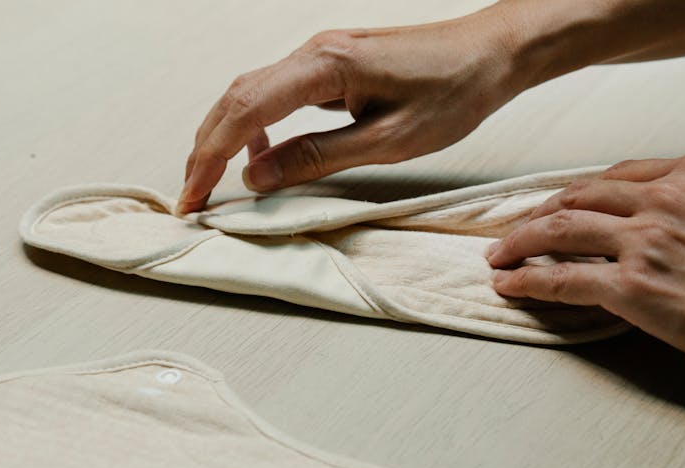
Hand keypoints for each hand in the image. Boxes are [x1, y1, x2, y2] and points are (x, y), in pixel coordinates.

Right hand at [178, 13, 519, 213]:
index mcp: (324, 66)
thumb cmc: (454, 90)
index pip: (245, 112)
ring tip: (214, 181)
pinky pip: (275, 94)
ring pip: (249, 94)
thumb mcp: (387, 141)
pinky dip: (255, 127)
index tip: (193, 197)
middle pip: (235, 99)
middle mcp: (314, 52)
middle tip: (191, 197)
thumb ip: (317, 158)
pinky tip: (264, 155)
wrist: (492, 53)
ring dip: (224, 138)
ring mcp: (320, 56)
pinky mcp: (330, 65)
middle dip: (204, 150)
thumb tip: (257, 176)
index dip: (210, 158)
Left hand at [487, 152, 684, 370]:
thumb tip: (661, 219)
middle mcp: (666, 199)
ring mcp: (645, 240)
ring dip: (518, 241)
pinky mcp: (631, 285)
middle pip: (578, 196)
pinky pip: (560, 278)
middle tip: (515, 229)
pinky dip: (525, 281)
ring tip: (499, 255)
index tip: (557, 204)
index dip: (577, 192)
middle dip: (538, 212)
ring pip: (558, 229)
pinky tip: (508, 284)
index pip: (617, 176)